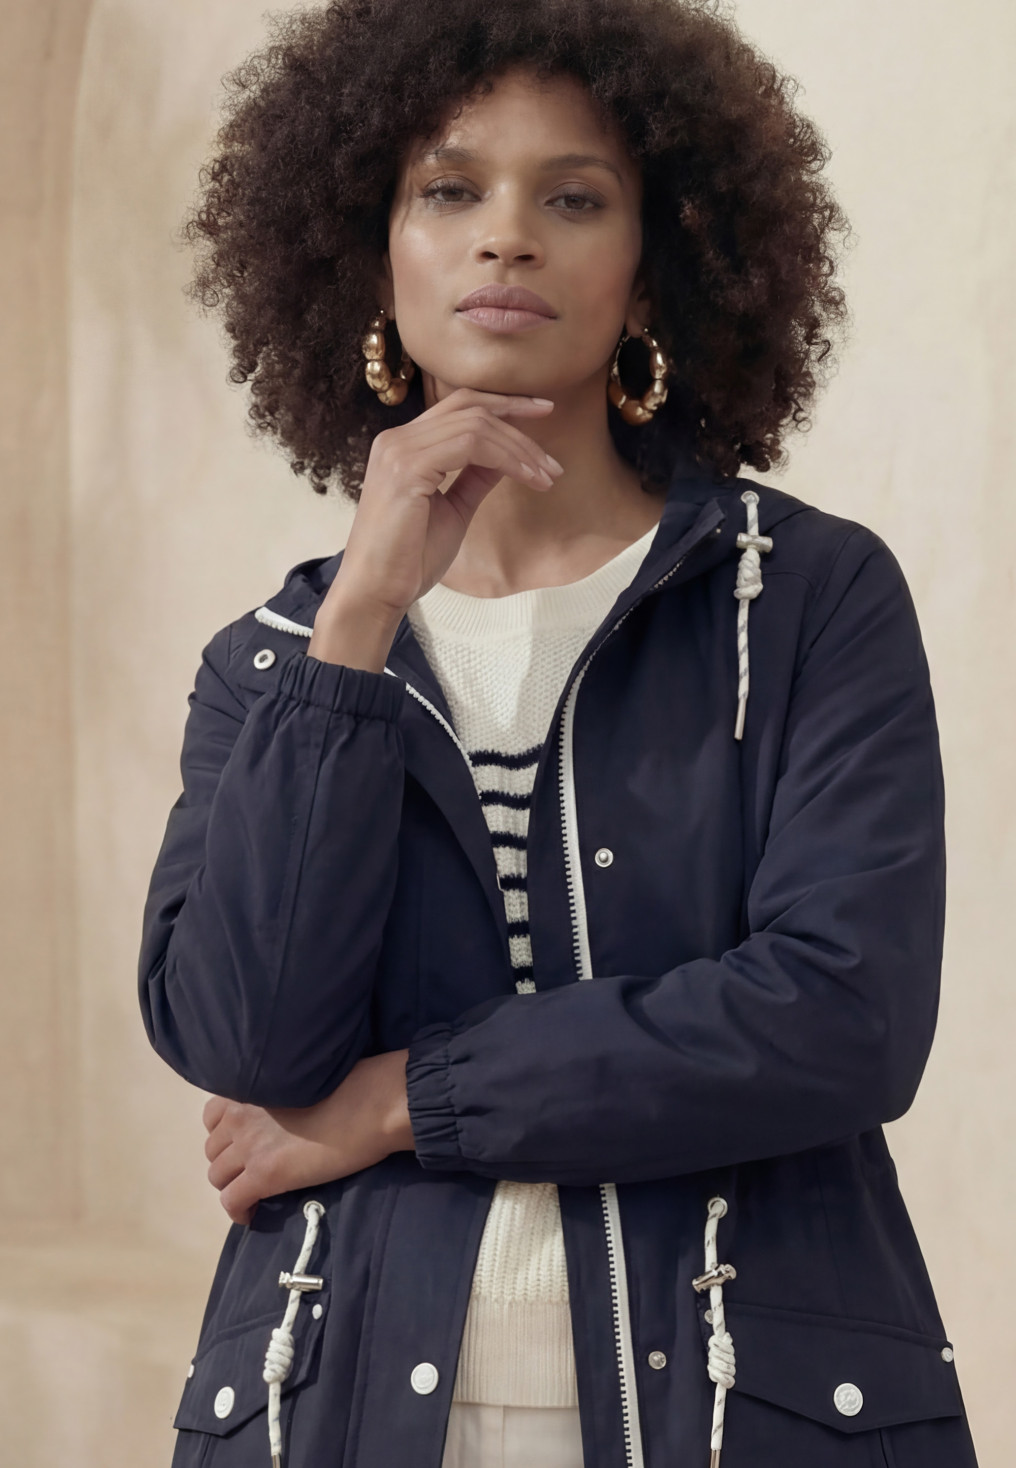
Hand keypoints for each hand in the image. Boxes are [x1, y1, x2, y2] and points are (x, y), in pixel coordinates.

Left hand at [202, 1048, 412, 1224]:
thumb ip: (279, 1095)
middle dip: (231, 1162)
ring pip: (217, 1177)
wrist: (370, 1104)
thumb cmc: (351, 1085)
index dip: (226, 1134)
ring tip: (258, 1191)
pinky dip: (239, 1211)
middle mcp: (240, 1115)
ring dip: (234, 1185)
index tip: (245, 1143)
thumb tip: (280, 1115)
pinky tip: (255, 1213)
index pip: (213, 1116)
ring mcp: (249, 1146)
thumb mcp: (302, 1081)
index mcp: (251, 1088)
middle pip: (213, 1150)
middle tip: (256, 1169)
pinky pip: (232, 1201)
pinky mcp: (264, 1174)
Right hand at [309, 388, 561, 664]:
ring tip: (547, 476)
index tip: (543, 411)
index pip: (459, 406)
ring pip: (476, 426)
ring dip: (520, 450)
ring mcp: (399, 450)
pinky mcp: (407, 468)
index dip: (504, 404)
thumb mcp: (454, 510)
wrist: (376, 591)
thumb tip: (505, 459)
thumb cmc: (410, 559)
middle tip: (553, 460)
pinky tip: (529, 479)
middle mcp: (397, 439)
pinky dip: (507, 459)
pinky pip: (471, 446)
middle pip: (470, 408)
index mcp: (403, 445)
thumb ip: (474, 478)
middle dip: (519, 424)